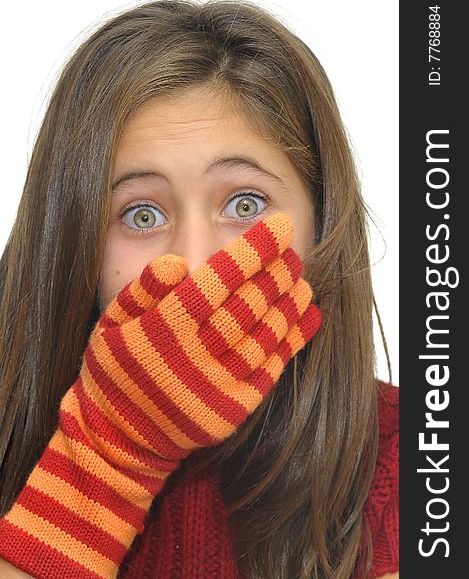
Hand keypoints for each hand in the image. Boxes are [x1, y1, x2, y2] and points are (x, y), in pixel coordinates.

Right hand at [0, 213, 320, 578]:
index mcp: (163, 329)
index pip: (217, 278)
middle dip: (276, 271)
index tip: (280, 224)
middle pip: (248, 304)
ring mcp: (218, 385)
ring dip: (289, 302)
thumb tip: (177, 260)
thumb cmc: (114, 371)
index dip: (253, 249)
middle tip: (293, 249)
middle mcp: (194, 356)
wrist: (119, 438)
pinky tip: (307, 315)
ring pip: (265, 334)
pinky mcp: (234, 409)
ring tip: (301, 277)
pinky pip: (271, 368)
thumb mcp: (111, 325)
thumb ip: (142, 291)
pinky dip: (293, 339)